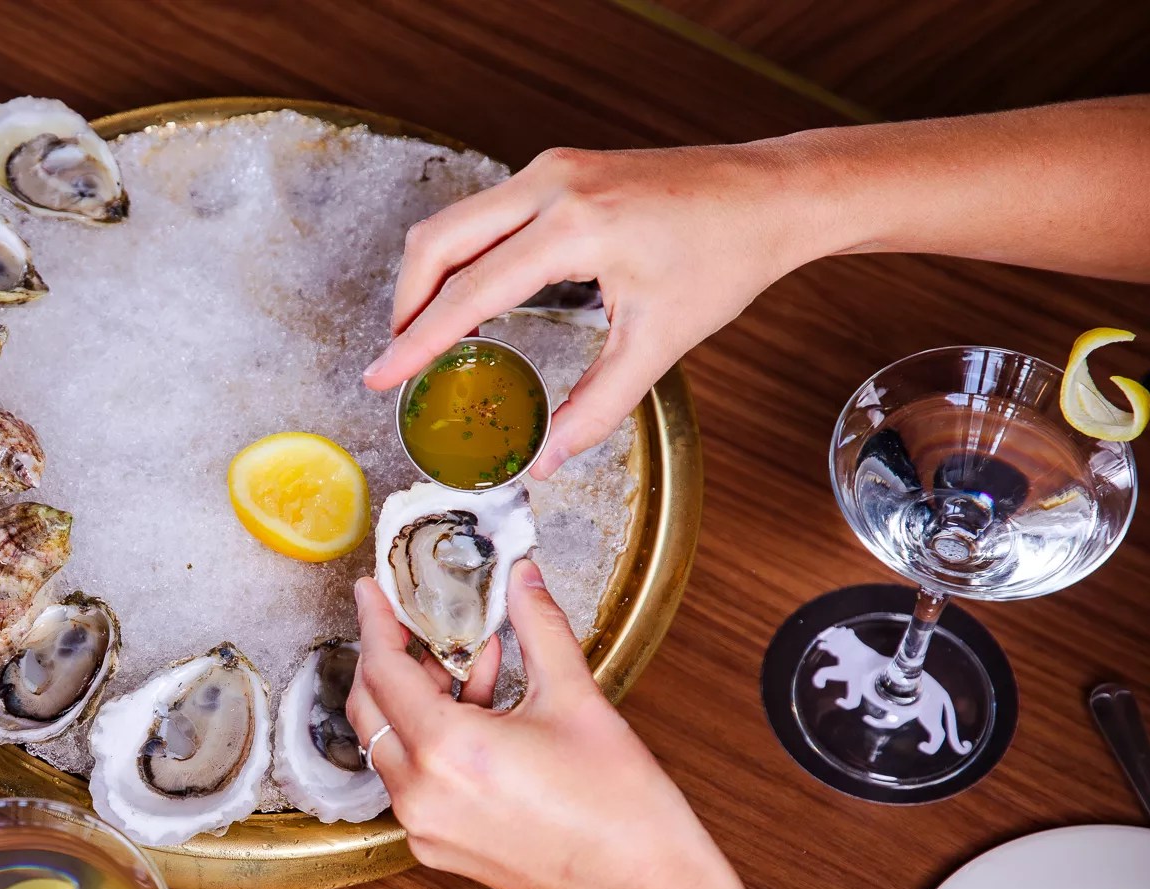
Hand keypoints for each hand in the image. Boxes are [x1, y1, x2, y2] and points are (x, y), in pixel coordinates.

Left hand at [344, 561, 734, 888]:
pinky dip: (431, 741)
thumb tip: (522, 576)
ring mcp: (426, 829)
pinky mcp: (440, 849)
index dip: (375, 623)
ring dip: (416, 700)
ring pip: (390, 746)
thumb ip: (539, 627)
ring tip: (474, 666)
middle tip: (416, 624)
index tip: (372, 591)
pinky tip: (482, 715)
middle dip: (386, 660)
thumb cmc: (621, 808)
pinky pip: (413, 781)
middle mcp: (422, 795)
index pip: (382, 670)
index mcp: (448, 751)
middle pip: (369, 710)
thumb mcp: (577, 699)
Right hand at [362, 143, 830, 473]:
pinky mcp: (558, 169)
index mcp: (576, 227)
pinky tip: (469, 297)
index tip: (379, 376)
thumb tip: (545, 459)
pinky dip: (461, 255)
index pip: (471, 290)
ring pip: (454, 221)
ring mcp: (552, 169)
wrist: (770, 196)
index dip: (418, 340)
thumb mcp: (659, 343)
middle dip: (406, 302)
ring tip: (426, 335)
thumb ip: (595, 407)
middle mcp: (553, 185)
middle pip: (438, 241)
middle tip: (397, 359)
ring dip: (429, 277)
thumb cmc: (725, 260)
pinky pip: (484, 212)